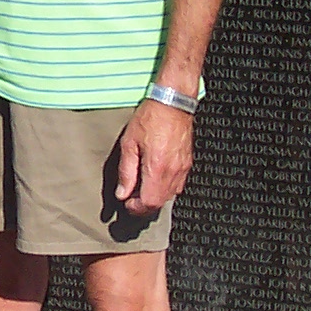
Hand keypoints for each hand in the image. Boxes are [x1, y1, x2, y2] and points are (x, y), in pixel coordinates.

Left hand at [114, 100, 193, 216]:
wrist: (173, 102)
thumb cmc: (151, 117)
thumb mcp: (129, 143)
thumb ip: (126, 171)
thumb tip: (122, 193)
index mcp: (156, 168)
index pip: (148, 203)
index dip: (136, 208)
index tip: (127, 203)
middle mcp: (173, 171)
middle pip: (160, 203)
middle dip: (144, 205)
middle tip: (132, 198)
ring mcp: (183, 168)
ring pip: (170, 196)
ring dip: (155, 197)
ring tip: (142, 188)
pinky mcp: (188, 163)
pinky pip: (178, 185)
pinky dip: (166, 188)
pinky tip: (156, 178)